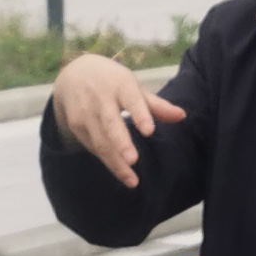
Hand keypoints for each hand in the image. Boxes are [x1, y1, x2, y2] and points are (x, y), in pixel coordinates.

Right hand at [52, 54, 184, 188]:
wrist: (73, 75)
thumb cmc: (112, 81)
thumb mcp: (133, 86)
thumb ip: (157, 104)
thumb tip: (182, 116)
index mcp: (120, 85)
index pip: (131, 100)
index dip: (139, 115)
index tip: (149, 131)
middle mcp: (100, 98)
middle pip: (110, 123)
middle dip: (120, 142)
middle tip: (133, 160)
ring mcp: (85, 113)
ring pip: (101, 141)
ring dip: (115, 162)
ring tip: (131, 180)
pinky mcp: (76, 127)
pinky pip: (93, 147)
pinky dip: (107, 160)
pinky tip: (120, 172)